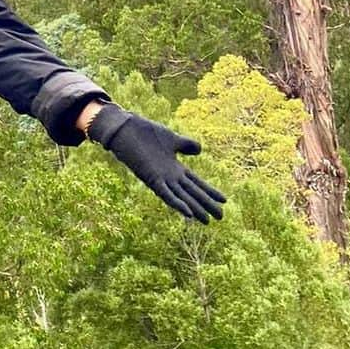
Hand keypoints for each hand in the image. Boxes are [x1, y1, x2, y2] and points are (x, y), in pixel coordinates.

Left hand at [88, 104, 225, 222]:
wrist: (124, 127)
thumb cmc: (145, 132)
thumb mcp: (171, 138)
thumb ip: (185, 145)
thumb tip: (200, 149)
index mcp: (174, 167)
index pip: (196, 182)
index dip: (210, 191)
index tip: (225, 200)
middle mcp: (169, 176)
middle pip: (192, 192)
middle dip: (206, 204)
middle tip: (221, 217)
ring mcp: (160, 178)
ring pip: (181, 197)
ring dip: (194, 209)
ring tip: (208, 221)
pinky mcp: (150, 178)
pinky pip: (165, 194)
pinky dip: (176, 203)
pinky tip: (188, 213)